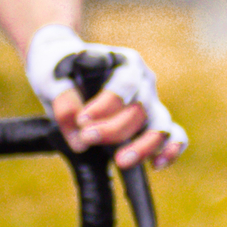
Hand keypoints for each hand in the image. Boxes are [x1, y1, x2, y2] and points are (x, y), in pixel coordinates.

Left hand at [24, 26, 188, 170]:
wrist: (67, 74)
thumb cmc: (61, 70)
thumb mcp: (52, 78)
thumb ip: (64, 101)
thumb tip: (80, 139)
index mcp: (124, 62)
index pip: (125, 84)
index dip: (106, 105)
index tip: (82, 120)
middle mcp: (143, 82)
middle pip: (140, 108)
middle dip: (114, 129)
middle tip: (86, 139)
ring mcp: (151, 103)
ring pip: (160, 125)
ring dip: (143, 146)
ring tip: (122, 161)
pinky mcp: (153, 124)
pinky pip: (174, 136)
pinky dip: (170, 150)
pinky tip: (157, 164)